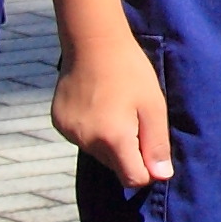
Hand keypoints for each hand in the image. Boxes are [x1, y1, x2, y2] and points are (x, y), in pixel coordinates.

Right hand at [55, 30, 175, 190]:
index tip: (151, 147)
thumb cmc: (129, 71)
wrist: (92, 42)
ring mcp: (70, 133)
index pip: (133, 179)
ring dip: (109, 141)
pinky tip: (97, 105)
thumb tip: (161, 176)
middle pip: (115, 166)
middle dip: (128, 153)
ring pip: (98, 153)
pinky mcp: (59, 123)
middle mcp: (88, 141)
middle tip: (134, 118)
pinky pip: (82, 139)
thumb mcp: (153, 105)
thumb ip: (157, 143)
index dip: (147, 169)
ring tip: (115, 108)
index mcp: (114, 139)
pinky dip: (92, 130)